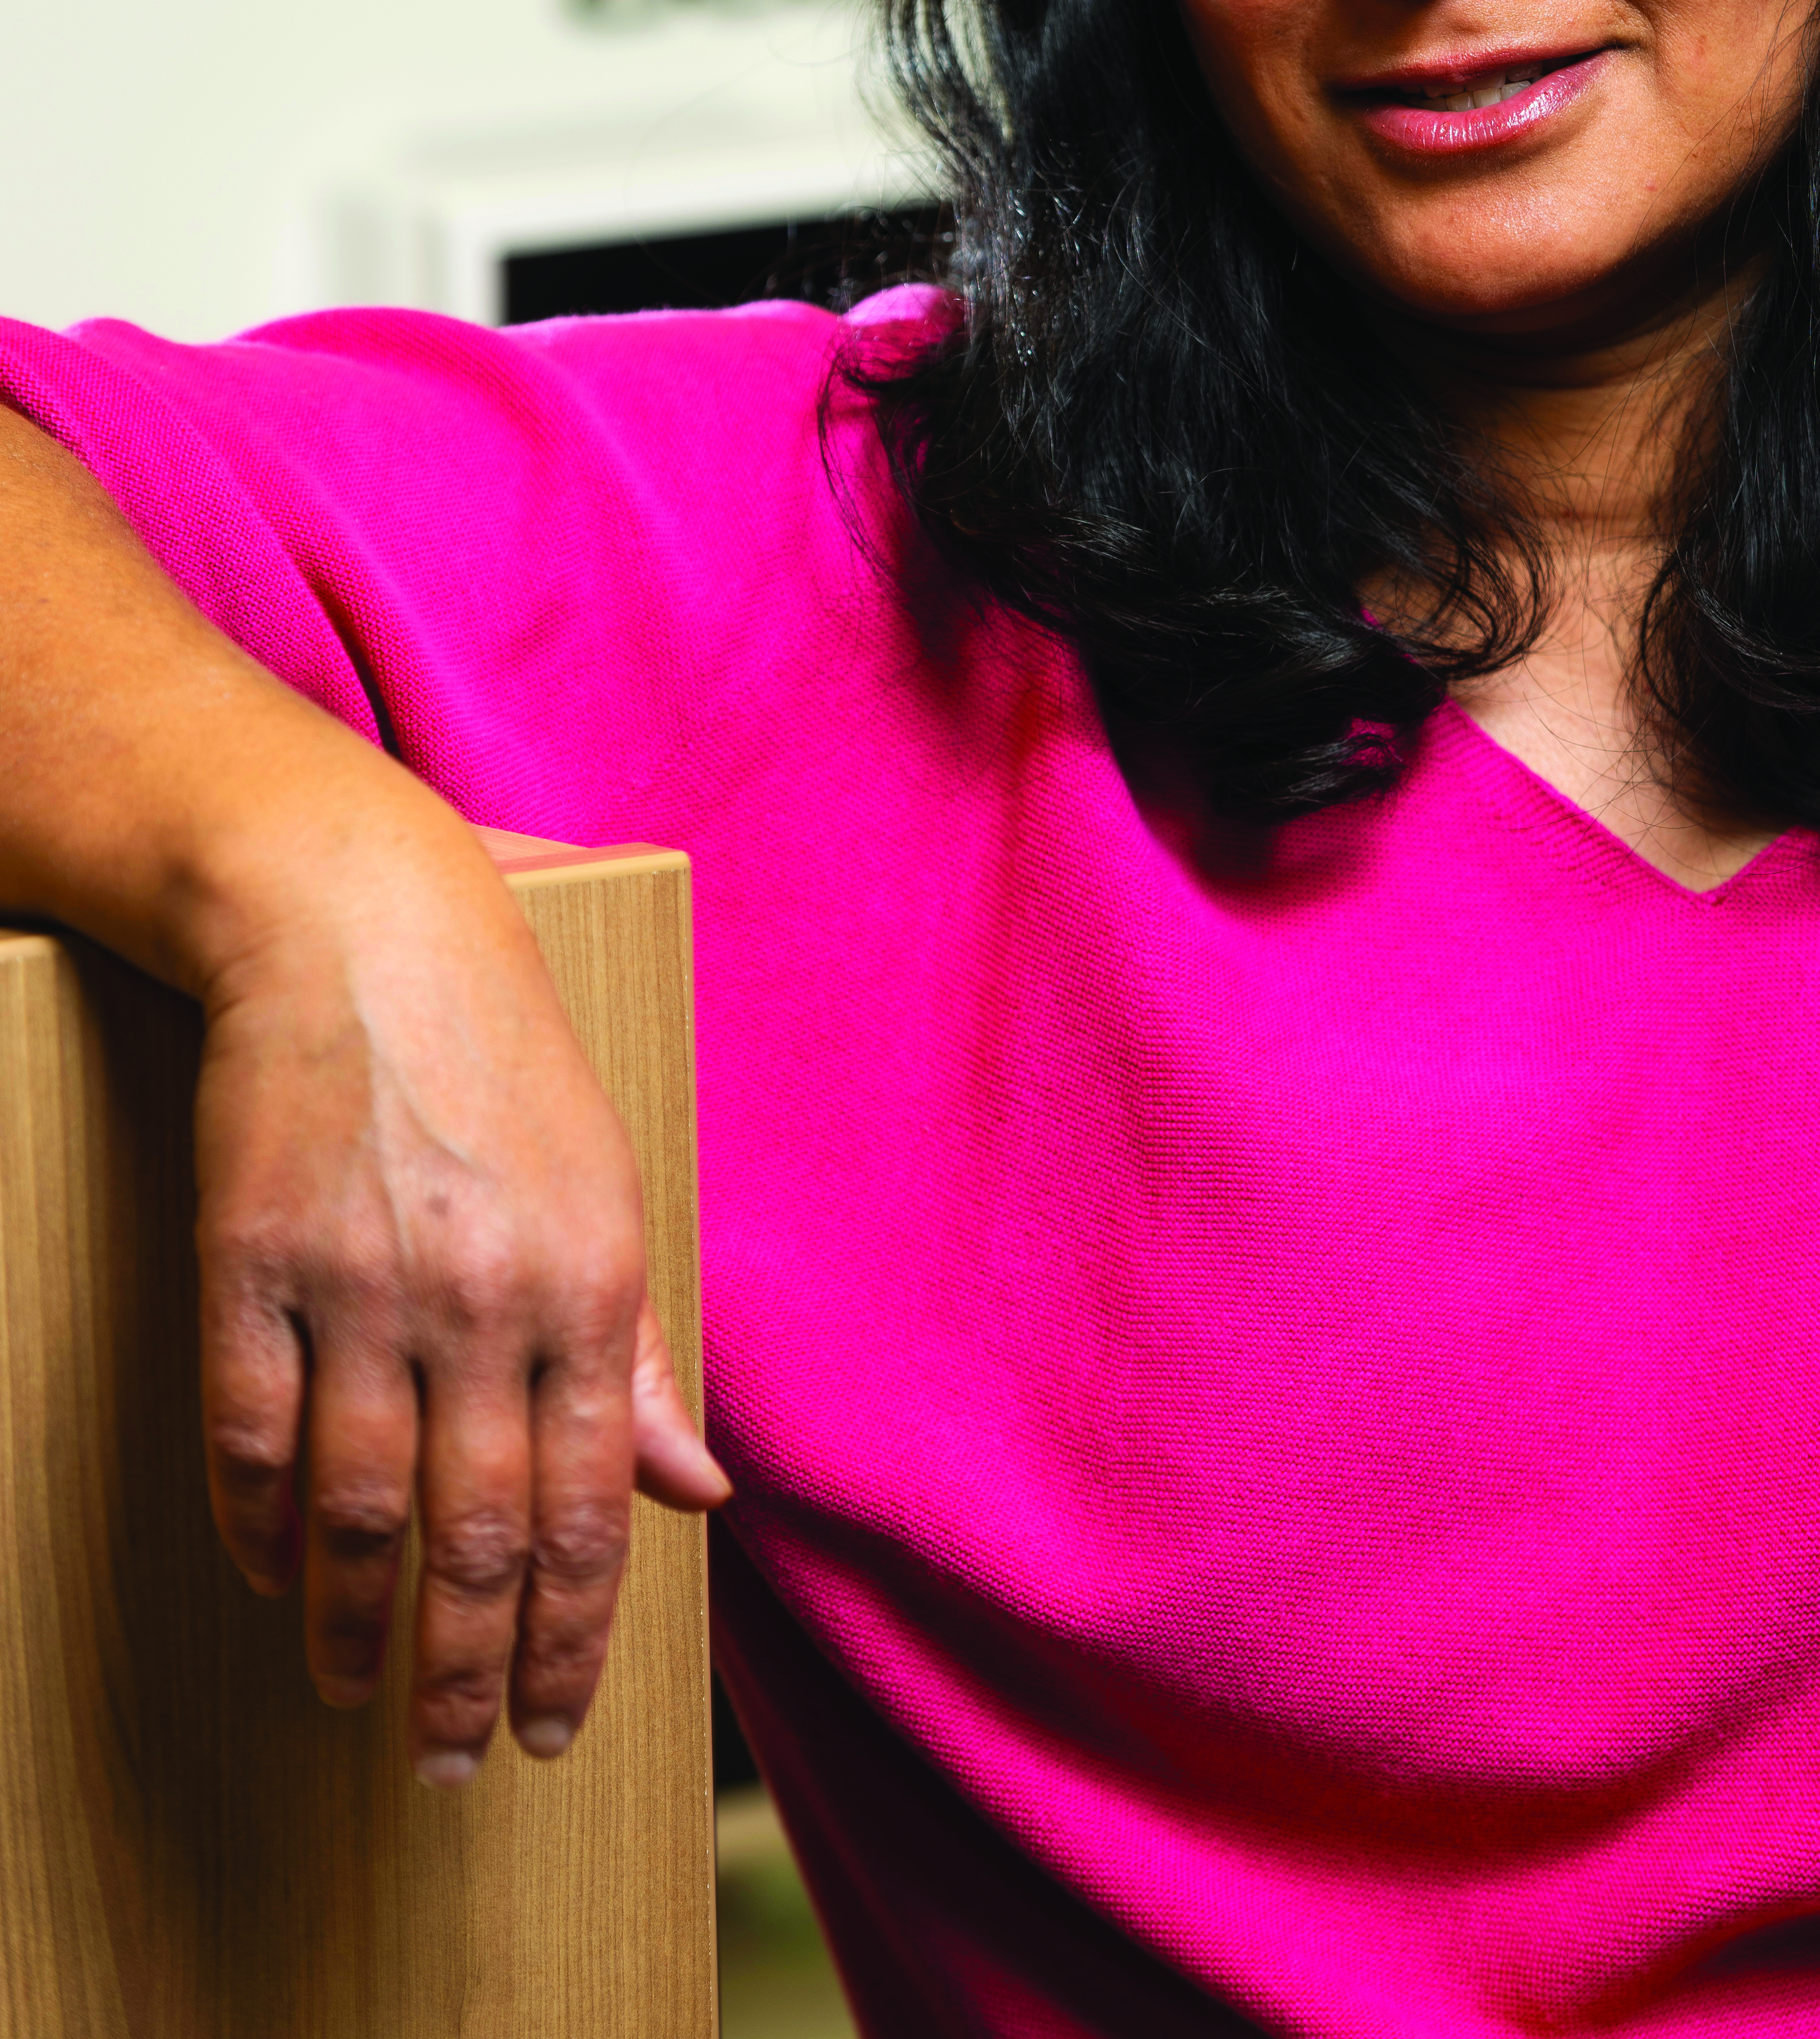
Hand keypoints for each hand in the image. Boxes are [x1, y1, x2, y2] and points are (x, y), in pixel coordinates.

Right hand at [187, 792, 728, 1783]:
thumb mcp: (609, 1184)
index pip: (589, 1508)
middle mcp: (483, 1294)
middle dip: (467, 1673)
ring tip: (359, 1699)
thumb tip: (696, 1488)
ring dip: (357, 1628)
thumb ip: (643, 1349)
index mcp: (590, 1277)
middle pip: (475, 1533)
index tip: (552, 1724)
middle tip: (452, 1768)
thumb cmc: (503, 1051)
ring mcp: (359, 1282)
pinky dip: (263, 1525)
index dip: (570, 1636)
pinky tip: (277, 1579)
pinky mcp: (250, 1261)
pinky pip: (254, 1433)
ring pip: (359, 1511)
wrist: (361, 925)